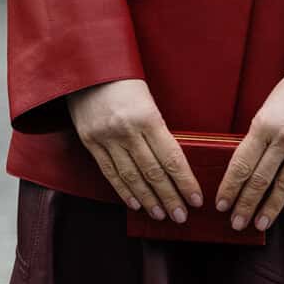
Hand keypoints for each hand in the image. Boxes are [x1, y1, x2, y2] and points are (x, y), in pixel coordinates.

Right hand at [68, 78, 201, 222]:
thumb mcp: (148, 99)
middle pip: (153, 172)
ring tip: (161, 215)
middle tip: (181, 216)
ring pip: (131, 176)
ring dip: (148, 199)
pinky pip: (109, 172)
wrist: (87, 67)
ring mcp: (106, 138)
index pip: (171, 157)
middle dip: (169, 197)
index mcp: (147, 117)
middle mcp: (127, 130)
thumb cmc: (124, 81)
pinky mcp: (90, 142)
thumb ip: (158, 129)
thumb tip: (175, 162)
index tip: (196, 199)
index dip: (184, 181)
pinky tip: (135, 204)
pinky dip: (123, 190)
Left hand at [215, 76, 283, 232]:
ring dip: (271, 208)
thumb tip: (246, 168)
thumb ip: (259, 136)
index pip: (241, 164)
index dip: (230, 188)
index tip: (222, 206)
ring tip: (260, 225)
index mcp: (263, 124)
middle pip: (260, 180)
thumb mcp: (268, 108)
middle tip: (237, 224)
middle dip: (246, 205)